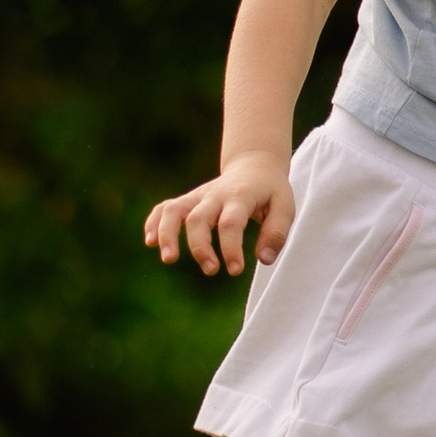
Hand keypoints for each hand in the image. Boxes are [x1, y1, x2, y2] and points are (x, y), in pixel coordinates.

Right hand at [143, 152, 294, 275]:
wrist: (255, 166)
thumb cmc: (271, 192)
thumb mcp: (285, 207)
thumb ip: (277, 233)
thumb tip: (264, 259)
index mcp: (241, 196)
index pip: (230, 223)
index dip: (230, 248)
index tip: (235, 270)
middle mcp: (216, 195)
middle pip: (198, 218)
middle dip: (200, 247)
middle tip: (211, 270)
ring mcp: (199, 196)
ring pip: (174, 210)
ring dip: (167, 234)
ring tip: (168, 259)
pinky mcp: (189, 200)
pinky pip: (165, 207)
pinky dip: (154, 222)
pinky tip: (150, 242)